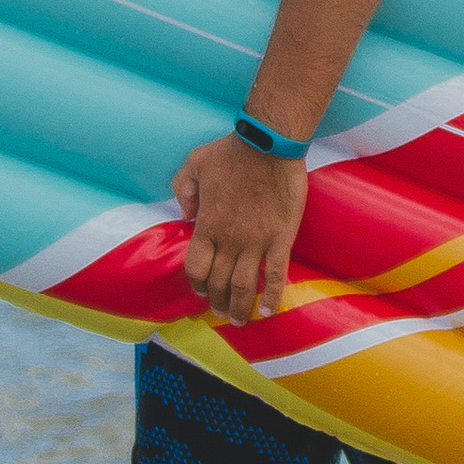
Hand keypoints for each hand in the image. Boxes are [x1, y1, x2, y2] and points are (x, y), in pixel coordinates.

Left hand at [173, 133, 306, 326]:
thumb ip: (183, 189)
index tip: (201, 290)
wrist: (268, 144)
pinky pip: (276, 275)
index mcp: (207, 225)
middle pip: (219, 283)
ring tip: (240, 319)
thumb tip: (184, 216)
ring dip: (240, 308)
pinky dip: (272, 297)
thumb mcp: (193, 163)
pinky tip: (269, 310)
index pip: (195, 268)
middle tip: (220, 311)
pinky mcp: (280, 238)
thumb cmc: (231, 151)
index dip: (197, 284)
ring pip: (244, 287)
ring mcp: (256, 242)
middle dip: (217, 302)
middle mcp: (229, 240)